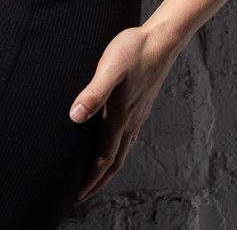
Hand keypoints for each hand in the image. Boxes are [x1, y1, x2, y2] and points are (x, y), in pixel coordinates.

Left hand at [68, 24, 178, 203]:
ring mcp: (137, 115)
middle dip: (98, 182)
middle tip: (82, 196)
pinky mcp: (140, 105)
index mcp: (120, 116)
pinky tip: (115, 146)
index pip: (103, 158)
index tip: (77, 195)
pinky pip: (128, 138)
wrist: (161, 40)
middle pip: (113, 161)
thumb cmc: (133, 49)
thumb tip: (75, 116)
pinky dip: (117, 151)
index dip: (90, 179)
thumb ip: (93, 92)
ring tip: (96, 178)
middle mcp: (130, 121)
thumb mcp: (109, 67)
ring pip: (122, 151)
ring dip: (107, 169)